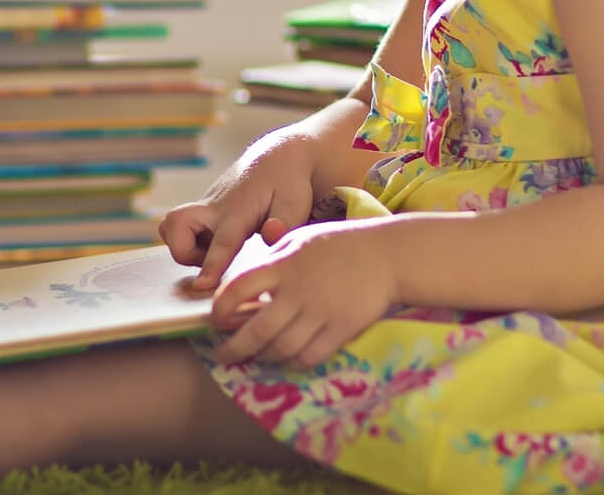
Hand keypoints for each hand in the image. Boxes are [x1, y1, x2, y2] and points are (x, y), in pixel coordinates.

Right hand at [159, 134, 317, 290]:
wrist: (275, 157)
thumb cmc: (288, 183)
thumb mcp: (296, 202)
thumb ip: (285, 222)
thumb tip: (270, 235)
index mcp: (238, 211)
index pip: (222, 241)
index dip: (211, 264)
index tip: (202, 285)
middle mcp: (214, 209)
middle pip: (175, 227)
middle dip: (183, 252)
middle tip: (210, 261)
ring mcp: (205, 208)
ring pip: (171, 227)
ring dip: (183, 247)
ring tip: (212, 252)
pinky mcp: (202, 211)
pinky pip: (180, 228)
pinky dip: (189, 241)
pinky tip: (214, 243)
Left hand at [210, 218, 397, 367]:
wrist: (388, 255)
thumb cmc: (340, 244)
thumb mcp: (300, 240)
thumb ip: (273, 261)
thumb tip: (246, 286)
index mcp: (284, 265)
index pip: (239, 289)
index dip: (221, 308)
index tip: (215, 320)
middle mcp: (298, 291)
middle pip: (256, 330)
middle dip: (235, 348)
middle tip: (223, 355)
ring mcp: (320, 312)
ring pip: (281, 348)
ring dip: (264, 357)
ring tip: (257, 356)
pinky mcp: (341, 329)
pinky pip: (309, 356)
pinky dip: (293, 363)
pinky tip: (287, 360)